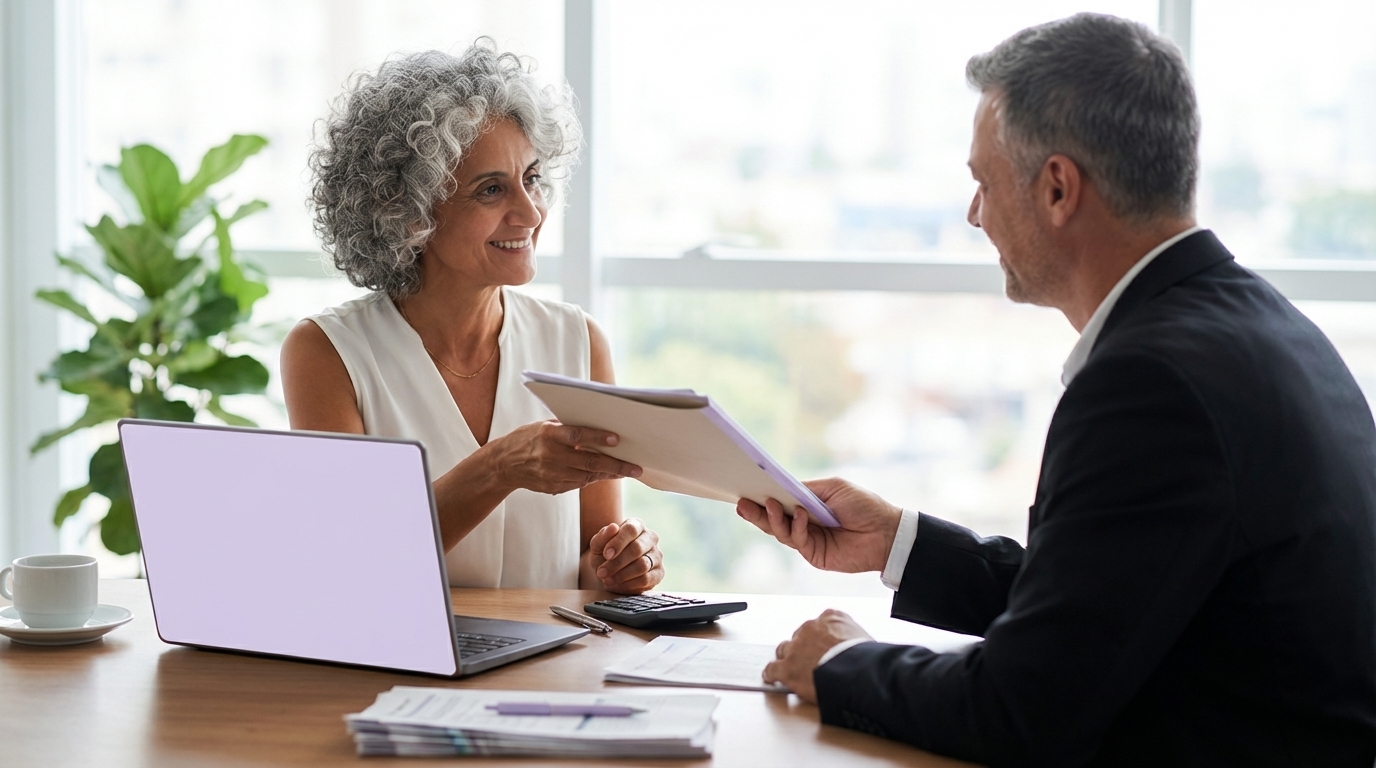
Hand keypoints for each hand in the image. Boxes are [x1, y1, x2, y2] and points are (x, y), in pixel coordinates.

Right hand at [490, 421, 641, 494]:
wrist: (503, 463)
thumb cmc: (528, 438)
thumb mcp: (545, 426)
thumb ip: (568, 428)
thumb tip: (599, 427)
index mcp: (547, 434)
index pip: (577, 434)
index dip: (597, 437)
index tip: (617, 439)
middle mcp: (549, 455)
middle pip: (587, 461)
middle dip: (615, 465)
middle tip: (635, 467)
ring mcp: (551, 474)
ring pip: (586, 475)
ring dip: (608, 474)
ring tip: (627, 471)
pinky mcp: (552, 487)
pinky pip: (578, 483)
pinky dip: (594, 478)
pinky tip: (606, 474)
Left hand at [587, 517, 663, 593]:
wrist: (611, 573)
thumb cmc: (605, 555)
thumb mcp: (598, 546)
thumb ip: (602, 536)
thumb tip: (613, 527)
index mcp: (636, 525)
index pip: (631, 529)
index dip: (618, 542)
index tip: (606, 555)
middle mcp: (650, 537)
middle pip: (637, 548)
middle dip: (617, 562)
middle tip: (601, 572)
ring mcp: (657, 555)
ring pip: (642, 565)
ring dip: (622, 575)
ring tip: (607, 580)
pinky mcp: (659, 572)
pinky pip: (646, 579)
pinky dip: (629, 584)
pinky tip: (618, 585)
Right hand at [736, 478, 902, 573]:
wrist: (886, 532)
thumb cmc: (863, 505)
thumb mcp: (833, 489)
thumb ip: (806, 490)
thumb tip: (781, 488)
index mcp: (807, 504)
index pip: (780, 500)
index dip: (763, 496)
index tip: (747, 488)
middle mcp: (804, 522)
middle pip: (774, 518)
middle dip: (757, 511)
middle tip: (742, 503)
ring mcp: (808, 539)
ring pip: (780, 531)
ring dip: (773, 518)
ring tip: (769, 505)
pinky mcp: (814, 555)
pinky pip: (798, 541)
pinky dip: (797, 527)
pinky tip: (801, 515)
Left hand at [764, 609, 872, 703]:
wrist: (857, 674)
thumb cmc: (866, 659)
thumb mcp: (865, 640)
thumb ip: (854, 639)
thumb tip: (859, 651)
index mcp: (831, 618)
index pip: (820, 624)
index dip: (820, 638)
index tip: (823, 646)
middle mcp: (810, 628)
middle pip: (800, 636)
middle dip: (804, 648)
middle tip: (810, 661)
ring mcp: (796, 647)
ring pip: (784, 650)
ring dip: (788, 659)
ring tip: (792, 669)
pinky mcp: (786, 668)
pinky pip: (772, 670)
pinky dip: (771, 674)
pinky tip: (772, 678)